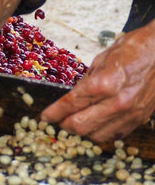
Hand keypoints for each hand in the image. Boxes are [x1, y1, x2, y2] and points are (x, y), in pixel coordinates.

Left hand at [41, 20, 154, 141]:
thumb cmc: (135, 48)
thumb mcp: (102, 58)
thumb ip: (87, 80)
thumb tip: (73, 95)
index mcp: (104, 84)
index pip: (70, 104)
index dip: (53, 113)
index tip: (44, 117)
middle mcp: (117, 103)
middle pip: (80, 126)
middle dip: (64, 125)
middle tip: (57, 121)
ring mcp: (130, 113)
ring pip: (96, 135)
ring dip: (81, 132)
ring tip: (74, 123)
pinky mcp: (140, 119)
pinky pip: (115, 135)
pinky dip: (101, 132)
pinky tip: (95, 124)